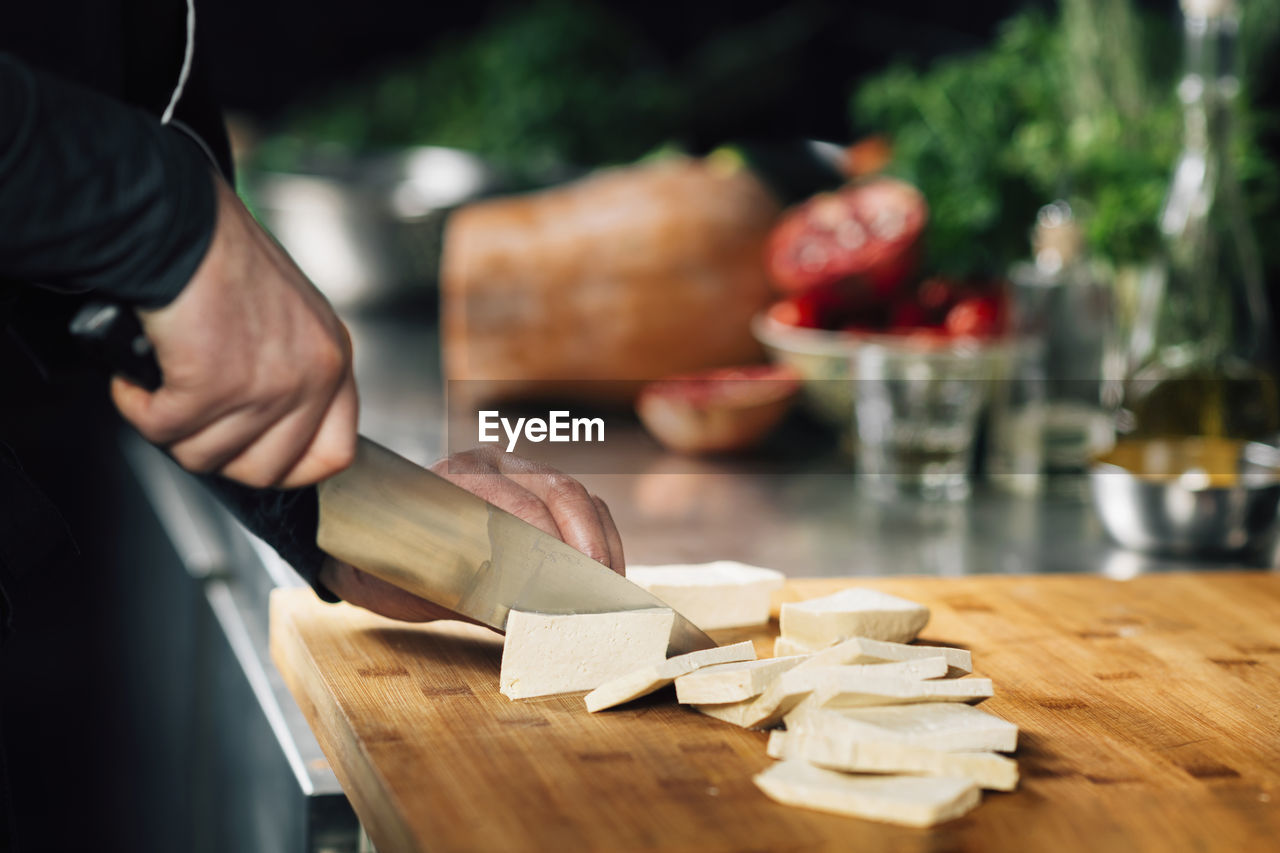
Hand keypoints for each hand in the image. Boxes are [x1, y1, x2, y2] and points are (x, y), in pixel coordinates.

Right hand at [111, 174, 357, 487]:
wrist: (182, 223)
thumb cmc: (222, 257)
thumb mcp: (290, 318)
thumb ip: (293, 371)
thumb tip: (269, 426)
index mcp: (333, 359)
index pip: (334, 453)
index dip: (289, 467)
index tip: (256, 457)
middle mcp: (311, 376)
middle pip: (266, 470)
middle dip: (219, 453)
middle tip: (194, 420)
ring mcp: (266, 386)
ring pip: (207, 456)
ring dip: (171, 427)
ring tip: (162, 385)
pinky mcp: (213, 386)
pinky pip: (164, 430)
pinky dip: (138, 407)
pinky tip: (138, 378)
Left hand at [320, 447, 625, 622]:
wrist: (363, 544)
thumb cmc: (387, 567)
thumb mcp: (422, 587)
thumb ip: (476, 598)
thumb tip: (530, 620)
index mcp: (459, 477)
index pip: (520, 506)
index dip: (551, 549)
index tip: (568, 592)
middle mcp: (493, 464)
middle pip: (562, 492)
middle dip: (590, 545)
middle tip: (601, 593)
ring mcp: (517, 471)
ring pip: (580, 497)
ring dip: (602, 544)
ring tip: (610, 589)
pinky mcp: (536, 488)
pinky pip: (583, 506)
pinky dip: (600, 539)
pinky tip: (604, 573)